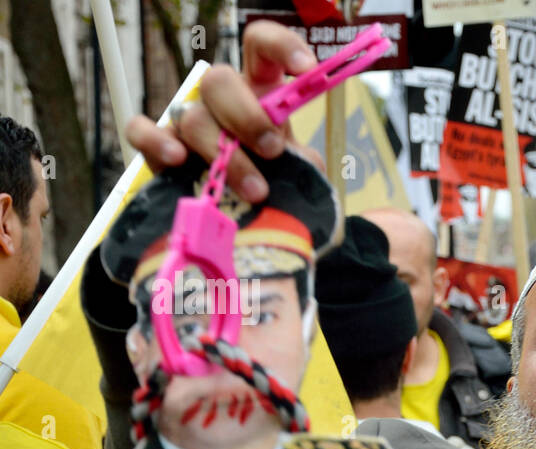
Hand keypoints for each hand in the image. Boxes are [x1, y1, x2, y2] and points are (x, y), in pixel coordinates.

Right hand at [125, 21, 322, 202]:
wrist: (252, 226)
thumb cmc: (279, 191)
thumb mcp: (301, 174)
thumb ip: (303, 162)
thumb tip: (296, 162)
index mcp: (260, 93)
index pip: (261, 47)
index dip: (281, 47)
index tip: (307, 69)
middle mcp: (222, 101)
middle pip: (219, 80)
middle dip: (247, 116)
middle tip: (272, 150)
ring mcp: (188, 122)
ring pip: (193, 116)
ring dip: (222, 152)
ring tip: (254, 191)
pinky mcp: (159, 148)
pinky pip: (140, 130)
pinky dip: (156, 141)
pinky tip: (177, 159)